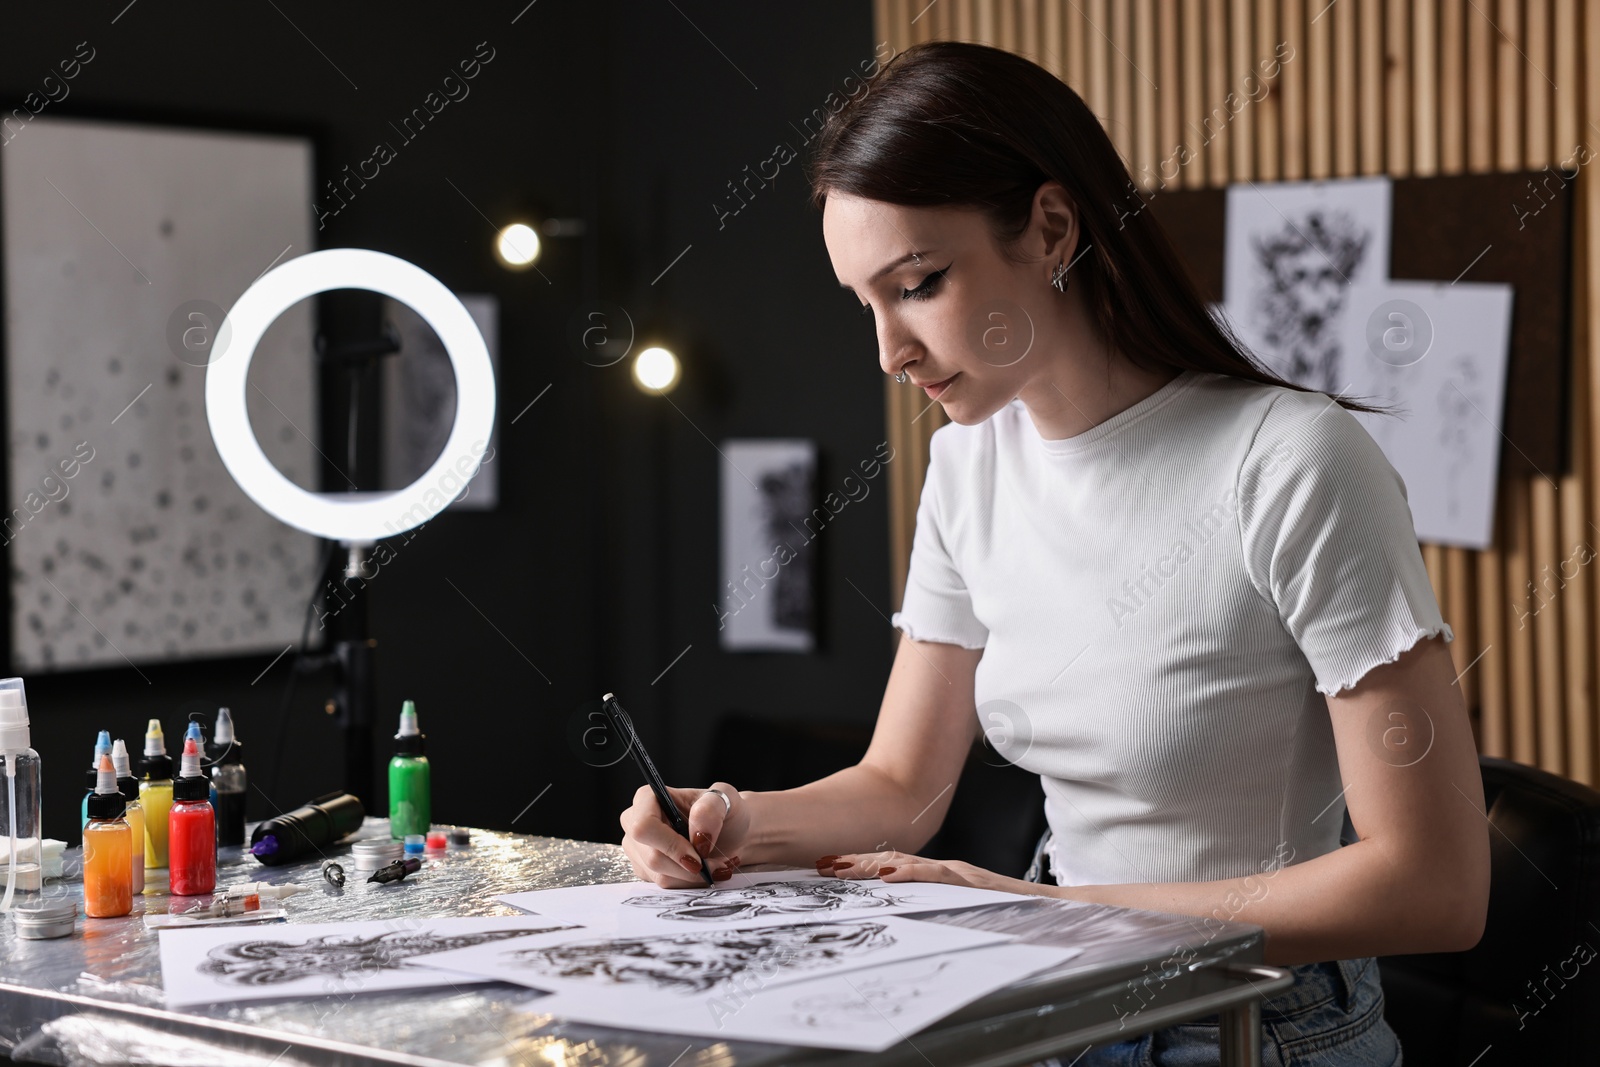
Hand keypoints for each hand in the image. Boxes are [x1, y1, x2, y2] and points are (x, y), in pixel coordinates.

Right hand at [619, 781, 748, 887]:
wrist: (731, 832)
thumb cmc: (723, 811)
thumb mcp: (725, 798)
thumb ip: (711, 809)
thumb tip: (698, 835)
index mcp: (647, 798)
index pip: (644, 827)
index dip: (670, 845)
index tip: (699, 854)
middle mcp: (635, 822)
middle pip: (652, 857)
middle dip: (690, 867)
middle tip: (719, 864)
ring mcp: (637, 849)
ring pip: (660, 876)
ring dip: (694, 877)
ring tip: (717, 865)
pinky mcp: (645, 870)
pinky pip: (665, 886)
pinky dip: (690, 882)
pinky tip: (706, 871)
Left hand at [814, 849, 1054, 896]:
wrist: (1056, 911)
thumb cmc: (1011, 915)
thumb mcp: (964, 912)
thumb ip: (938, 909)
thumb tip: (906, 923)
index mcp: (941, 878)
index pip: (893, 869)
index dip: (861, 867)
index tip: (830, 870)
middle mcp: (946, 870)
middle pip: (893, 862)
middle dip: (856, 863)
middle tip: (822, 867)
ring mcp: (960, 874)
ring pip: (909, 865)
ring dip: (873, 865)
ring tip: (844, 869)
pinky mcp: (974, 882)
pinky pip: (939, 876)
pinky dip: (912, 874)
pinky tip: (890, 875)